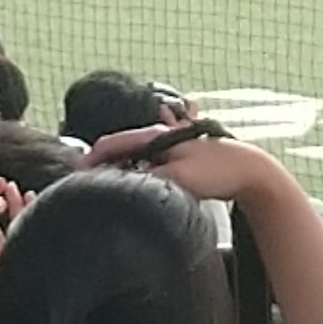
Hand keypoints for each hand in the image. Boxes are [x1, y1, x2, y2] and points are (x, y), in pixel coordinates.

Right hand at [81, 125, 276, 204]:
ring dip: (118, 169)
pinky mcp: (177, 161)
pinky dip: (133, 174)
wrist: (248, 172)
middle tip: (83, 186)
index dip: (91, 158)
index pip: (113, 142)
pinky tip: (130, 187)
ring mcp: (168, 148)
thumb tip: (121, 182)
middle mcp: (159, 136)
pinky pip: (146, 166)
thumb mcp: (177, 177)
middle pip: (121, 148)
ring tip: (102, 188)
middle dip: (101, 163)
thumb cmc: (215, 171)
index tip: (74, 176)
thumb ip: (146, 178)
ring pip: (133, 157)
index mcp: (156, 135)